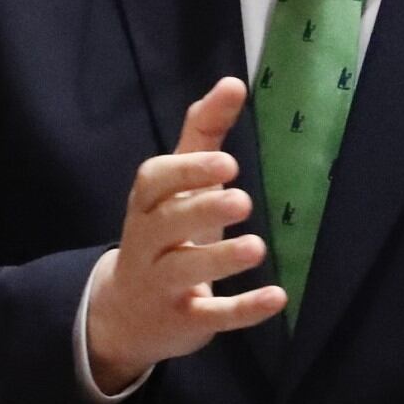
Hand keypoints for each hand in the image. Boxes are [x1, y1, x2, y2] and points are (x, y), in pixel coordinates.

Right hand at [86, 76, 285, 393]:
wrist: (126, 314)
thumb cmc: (165, 232)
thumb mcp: (179, 185)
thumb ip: (203, 134)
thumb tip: (233, 82)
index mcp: (148, 204)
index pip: (154, 182)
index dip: (188, 172)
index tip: (227, 163)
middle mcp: (147, 243)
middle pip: (167, 223)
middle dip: (202, 209)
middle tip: (243, 200)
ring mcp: (161, 285)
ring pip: (183, 271)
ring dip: (219, 259)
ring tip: (257, 247)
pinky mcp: (183, 321)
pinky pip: (210, 316)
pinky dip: (242, 309)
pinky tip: (277, 298)